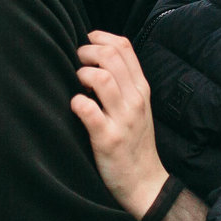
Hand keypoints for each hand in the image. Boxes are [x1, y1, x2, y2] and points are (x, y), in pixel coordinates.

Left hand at [70, 31, 166, 219]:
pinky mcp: (108, 139)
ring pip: (101, 78)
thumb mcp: (138, 108)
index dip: (101, 37)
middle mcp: (135, 100)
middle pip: (111, 56)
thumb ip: (123, 84)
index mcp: (141, 89)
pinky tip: (75, 106)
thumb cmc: (135, 143)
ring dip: (82, 75)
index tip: (87, 42)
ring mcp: (123, 119)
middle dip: (87, 52)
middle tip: (77, 63)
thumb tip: (97, 59)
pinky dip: (76, 103)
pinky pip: (88, 110)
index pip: (124, 47)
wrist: (145, 183)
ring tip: (77, 85)